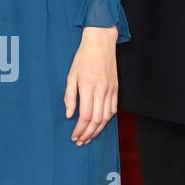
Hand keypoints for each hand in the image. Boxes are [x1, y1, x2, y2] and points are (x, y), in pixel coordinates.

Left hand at [64, 26, 118, 144]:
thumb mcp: (71, 75)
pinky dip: (107, 120)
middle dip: (88, 134)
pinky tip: (99, 125)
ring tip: (89, 137)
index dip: (80, 129)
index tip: (74, 136)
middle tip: (80, 141)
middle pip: (96, 120)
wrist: (101, 43)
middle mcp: (101, 91)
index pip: (85, 116)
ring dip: (98, 130)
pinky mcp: (116, 89)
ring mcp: (110, 90)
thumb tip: (69, 115)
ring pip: (106, 117)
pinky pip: (113, 109)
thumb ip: (69, 97)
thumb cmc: (83, 58)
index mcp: (88, 87)